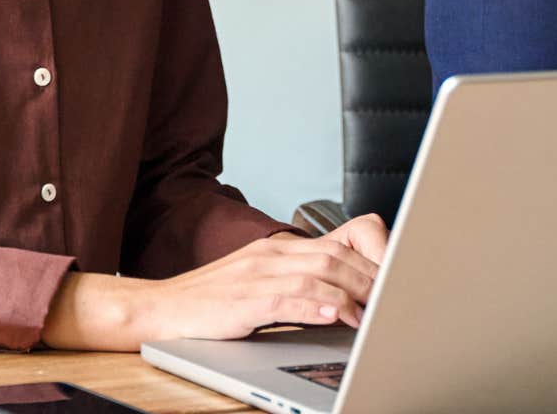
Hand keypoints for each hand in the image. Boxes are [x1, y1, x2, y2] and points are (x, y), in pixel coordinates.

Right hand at [46, 214, 391, 349]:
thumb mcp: (262, 282)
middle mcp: (274, 254)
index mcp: (282, 248)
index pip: (343, 239)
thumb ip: (302, 283)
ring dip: (354, 295)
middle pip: (339, 257)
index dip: (375, 256)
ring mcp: (260, 275)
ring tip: (373, 314)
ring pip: (321, 275)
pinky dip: (318, 307)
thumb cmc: (213, 301)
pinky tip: (336, 316)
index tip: (395, 279)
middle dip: (373, 280)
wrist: (161, 309)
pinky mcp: (246, 300)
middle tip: (395, 301)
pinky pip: (290, 299)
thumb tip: (349, 299)